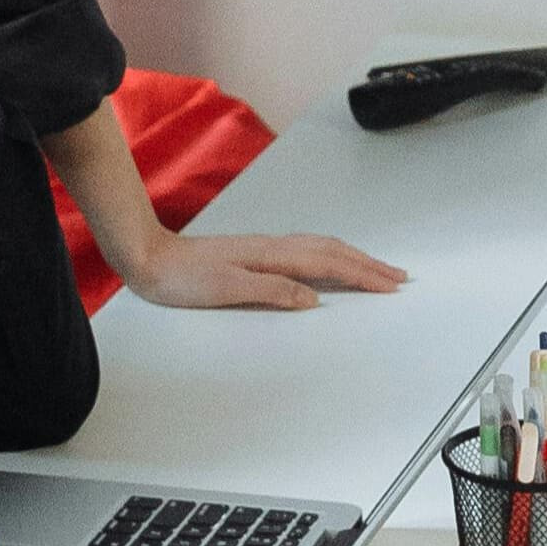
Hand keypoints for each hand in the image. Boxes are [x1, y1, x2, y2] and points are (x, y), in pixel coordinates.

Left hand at [116, 226, 408, 314]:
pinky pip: (305, 252)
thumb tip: (312, 299)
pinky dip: (329, 257)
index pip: (328, 263)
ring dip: (351, 258)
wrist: (149, 258)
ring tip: (374, 268)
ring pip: (320, 249)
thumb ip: (271, 290)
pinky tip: (328, 265)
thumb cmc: (182, 278)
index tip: (390, 285)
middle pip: (331, 251)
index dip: (362, 274)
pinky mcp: (255, 254)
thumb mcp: (226, 288)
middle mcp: (272, 247)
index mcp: (271, 255)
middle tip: (397, 277)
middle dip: (367, 264)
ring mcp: (264, 249)